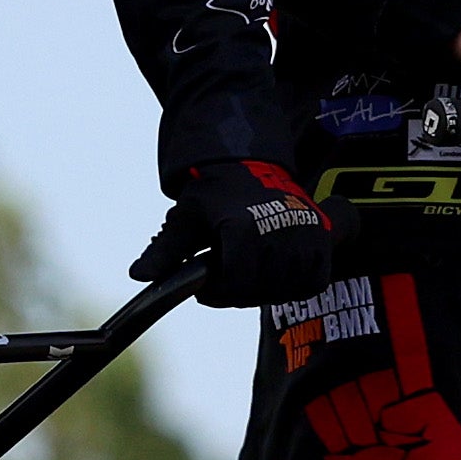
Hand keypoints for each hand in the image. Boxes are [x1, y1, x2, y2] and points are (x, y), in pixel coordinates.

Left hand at [173, 156, 334, 312]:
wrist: (249, 166)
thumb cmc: (212, 196)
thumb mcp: (184, 220)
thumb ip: (164, 251)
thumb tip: (139, 276)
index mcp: (243, 226)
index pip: (237, 282)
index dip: (219, 294)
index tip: (205, 289)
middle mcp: (279, 229)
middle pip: (259, 289)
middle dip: (237, 293)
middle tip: (224, 279)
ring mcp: (304, 234)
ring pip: (286, 289)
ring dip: (265, 290)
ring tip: (247, 273)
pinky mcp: (322, 237)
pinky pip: (312, 282)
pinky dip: (295, 286)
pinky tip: (273, 274)